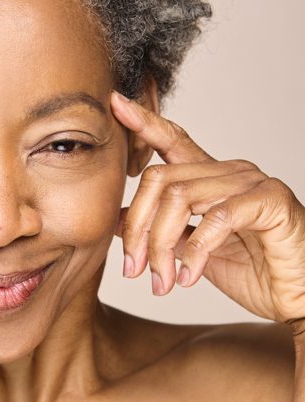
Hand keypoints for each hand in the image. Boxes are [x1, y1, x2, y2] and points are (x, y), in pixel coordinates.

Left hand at [110, 90, 304, 326]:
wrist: (299, 298)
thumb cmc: (255, 272)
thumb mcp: (192, 250)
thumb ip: (160, 229)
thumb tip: (116, 219)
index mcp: (211, 177)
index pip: (172, 140)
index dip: (144, 122)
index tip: (115, 103)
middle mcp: (230, 171)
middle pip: (159, 178)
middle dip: (138, 226)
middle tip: (133, 267)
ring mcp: (251, 182)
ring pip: (180, 197)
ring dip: (160, 246)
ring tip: (160, 281)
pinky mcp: (269, 201)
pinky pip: (216, 217)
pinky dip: (194, 252)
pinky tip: (188, 277)